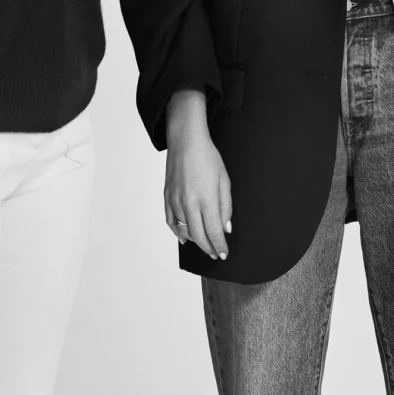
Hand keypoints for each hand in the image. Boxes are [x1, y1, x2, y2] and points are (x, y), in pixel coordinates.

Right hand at [164, 92, 232, 259]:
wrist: (185, 140)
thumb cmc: (208, 157)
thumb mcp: (224, 180)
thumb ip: (226, 207)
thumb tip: (226, 228)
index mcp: (206, 199)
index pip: (214, 232)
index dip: (220, 246)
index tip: (224, 254)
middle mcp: (189, 202)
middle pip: (199, 236)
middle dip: (209, 248)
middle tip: (215, 253)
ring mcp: (175, 200)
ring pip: (184, 230)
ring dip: (195, 241)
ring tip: (204, 244)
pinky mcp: (167, 195)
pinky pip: (170, 220)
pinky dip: (177, 232)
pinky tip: (184, 237)